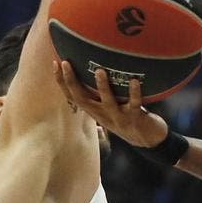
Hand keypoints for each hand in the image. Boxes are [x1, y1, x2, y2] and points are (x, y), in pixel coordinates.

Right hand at [54, 60, 168, 147]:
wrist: (146, 139)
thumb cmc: (126, 117)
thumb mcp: (108, 107)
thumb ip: (100, 93)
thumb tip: (94, 67)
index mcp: (94, 110)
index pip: (72, 96)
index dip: (62, 82)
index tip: (55, 63)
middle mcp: (102, 114)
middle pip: (82, 99)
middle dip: (72, 81)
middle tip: (66, 63)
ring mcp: (118, 117)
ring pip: (107, 102)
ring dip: (102, 86)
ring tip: (99, 70)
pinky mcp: (135, 118)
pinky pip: (134, 104)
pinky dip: (134, 93)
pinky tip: (134, 81)